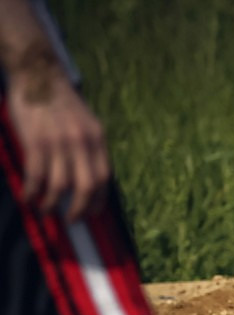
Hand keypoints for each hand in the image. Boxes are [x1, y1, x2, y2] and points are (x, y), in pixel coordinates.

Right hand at [6, 62, 110, 219]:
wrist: (38, 74)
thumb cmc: (60, 100)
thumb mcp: (86, 122)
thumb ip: (89, 146)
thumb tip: (90, 176)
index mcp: (97, 139)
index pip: (105, 178)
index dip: (99, 200)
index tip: (93, 214)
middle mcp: (82, 142)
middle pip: (87, 187)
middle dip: (80, 209)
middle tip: (72, 220)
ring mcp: (59, 142)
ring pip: (60, 185)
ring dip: (52, 204)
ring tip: (45, 210)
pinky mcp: (36, 141)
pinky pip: (36, 175)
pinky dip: (32, 191)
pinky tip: (28, 197)